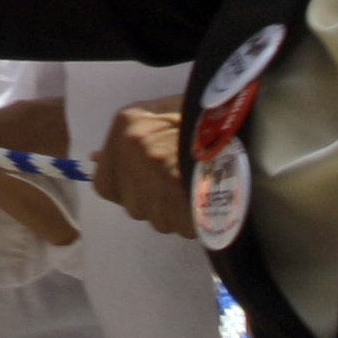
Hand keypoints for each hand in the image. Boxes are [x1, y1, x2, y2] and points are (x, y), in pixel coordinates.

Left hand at [94, 96, 194, 237]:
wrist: (244, 113)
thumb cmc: (205, 113)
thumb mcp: (160, 114)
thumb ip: (128, 142)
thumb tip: (94, 161)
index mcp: (126, 123)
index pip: (104, 186)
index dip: (127, 193)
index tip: (147, 188)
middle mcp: (135, 144)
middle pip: (134, 207)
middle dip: (156, 204)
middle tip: (181, 182)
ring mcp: (157, 165)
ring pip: (159, 219)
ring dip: (177, 213)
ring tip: (197, 186)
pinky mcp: (180, 185)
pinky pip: (182, 224)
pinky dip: (196, 220)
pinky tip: (207, 197)